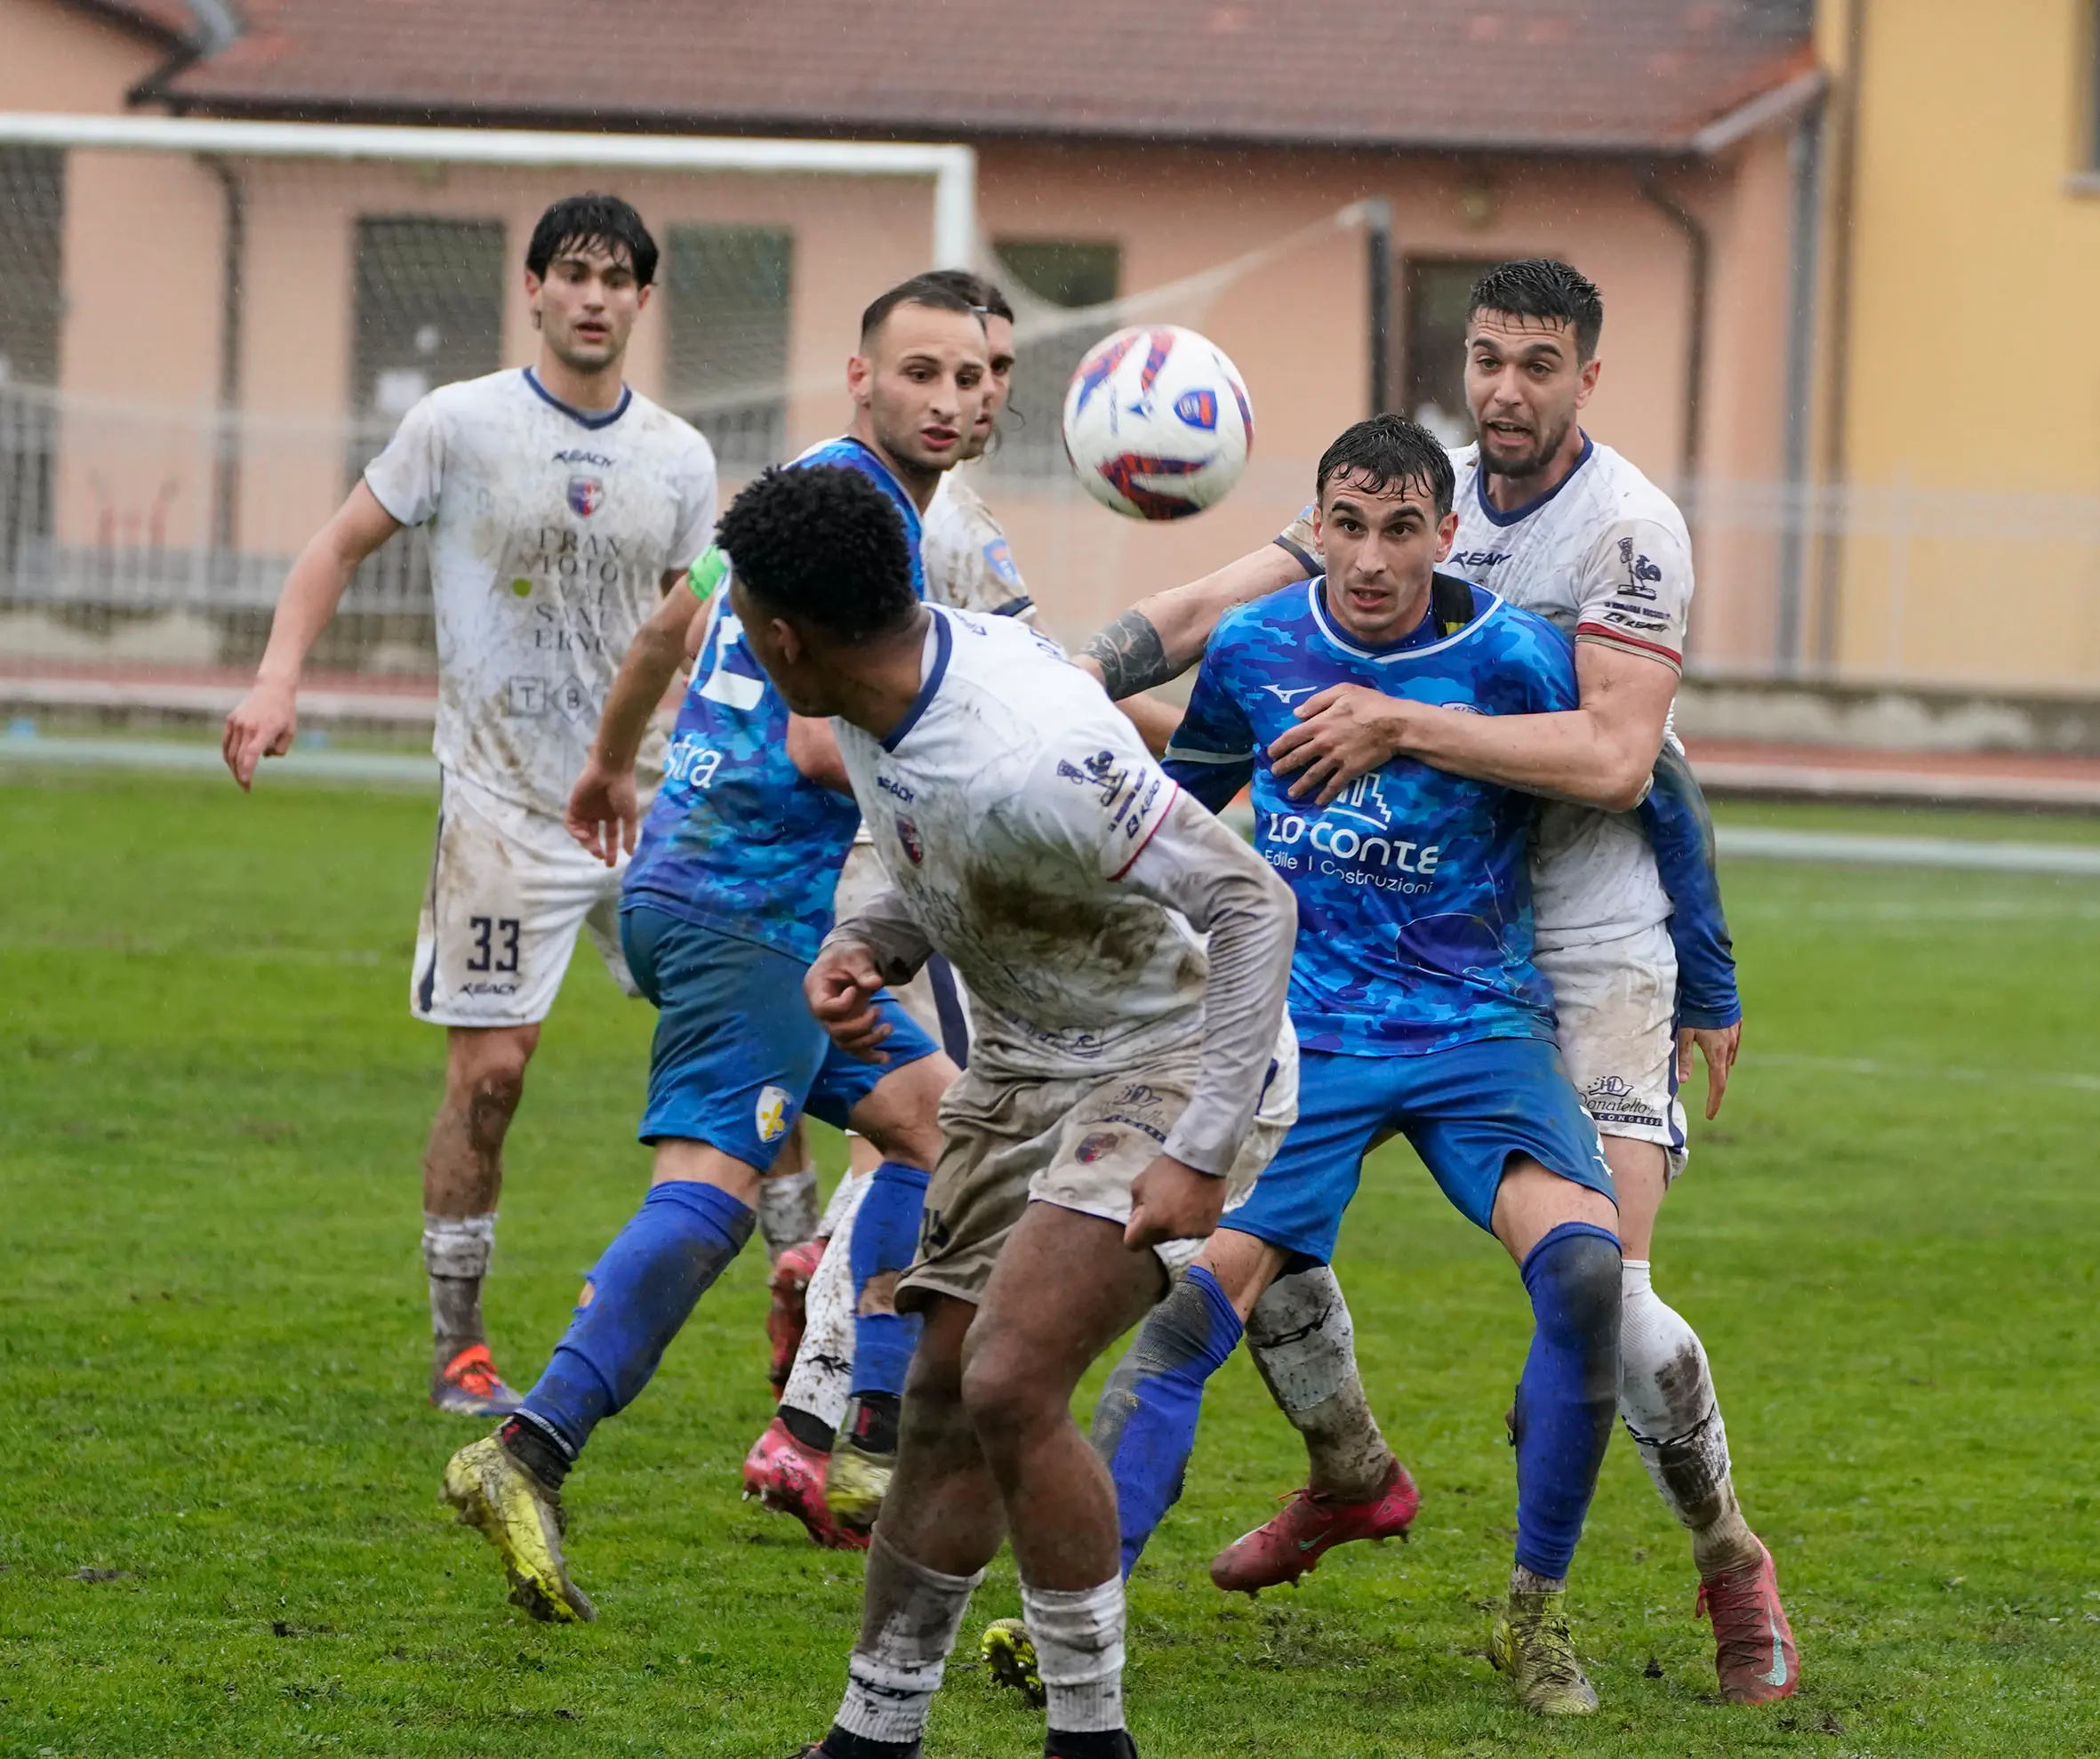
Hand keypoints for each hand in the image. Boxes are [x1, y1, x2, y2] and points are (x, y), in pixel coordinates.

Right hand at [221, 678, 297, 790]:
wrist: (272, 689)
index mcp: (265, 730)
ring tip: (241, 778)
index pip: (251, 754)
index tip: (246, 782)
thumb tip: (263, 757)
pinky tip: (233, 765)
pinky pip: (226, 743)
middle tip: (246, 788)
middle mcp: (248, 727)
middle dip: (241, 775)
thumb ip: (279, 749)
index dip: (247, 770)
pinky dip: (228, 756)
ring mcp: (237, 723)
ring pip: (230, 752)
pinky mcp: (231, 720)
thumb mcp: (290, 732)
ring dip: (234, 768)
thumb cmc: (285, 713)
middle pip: (239, 757)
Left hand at [566, 758, 639, 867]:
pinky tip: (584, 835)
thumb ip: (630, 834)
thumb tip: (631, 854)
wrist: (611, 769)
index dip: (611, 850)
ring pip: (582, 832)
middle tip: (601, 857)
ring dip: (586, 843)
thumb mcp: (630, 815)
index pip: (610, 837)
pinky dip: (575, 832)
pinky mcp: (574, 805)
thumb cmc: (623, 790)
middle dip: (597, 849)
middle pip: (594, 837)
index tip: (611, 864)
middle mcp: (598, 813)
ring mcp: (585, 810)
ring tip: (594, 847)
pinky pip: (571, 823)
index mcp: (612, 815)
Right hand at [804, 941, 893, 1062]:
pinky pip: (855, 1048)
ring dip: (869, 1041)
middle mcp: (822, 1012)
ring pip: (846, 1044)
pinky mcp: (848, 1028)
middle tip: (878, 1010)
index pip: (824, 1009)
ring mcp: (835, 1022)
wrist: (847, 961)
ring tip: (889, 1028)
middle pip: (835, 1031)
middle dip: (860, 1026)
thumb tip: (875, 983)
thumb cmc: (847, 955)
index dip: (842, 1006)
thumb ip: (862, 969)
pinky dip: (870, 1055)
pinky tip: (885, 1058)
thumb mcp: (855, 955)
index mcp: (816, 991)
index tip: (854, 990)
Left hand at [1123, 1154, 1225, 1250]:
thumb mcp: (1140, 1183)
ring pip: (1175, 1235)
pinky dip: (1191, 1222)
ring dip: (1174, 1224)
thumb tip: (1138, 1218)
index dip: (1134, 1231)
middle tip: (1162, 1204)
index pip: (1133, 1244)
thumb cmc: (1167, 1169)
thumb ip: (1135, 1206)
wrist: (1202, 1159)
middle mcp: (1172, 1233)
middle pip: (1155, 1240)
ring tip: (1182, 1202)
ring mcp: (1192, 1233)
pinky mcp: (1207, 1230)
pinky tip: (1195, 1204)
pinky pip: (1193, 1231)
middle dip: (1155, 1226)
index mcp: (1153, 1223)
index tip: (1140, 1218)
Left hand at [1266, 685, 1412, 804]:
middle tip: (1275, 774)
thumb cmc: (1370, 703)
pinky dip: (1326, 795)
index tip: (1270, 754)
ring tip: (1291, 794)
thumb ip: (1317, 701)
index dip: (1278, 746)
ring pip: (1312, 775)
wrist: (1393, 724)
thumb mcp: (1342, 691)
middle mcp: (1323, 743)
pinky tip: (1319, 803)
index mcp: (1319, 723)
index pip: (1291, 737)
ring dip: (1300, 786)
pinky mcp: (1350, 770)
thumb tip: (1297, 713)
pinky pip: (1334, 785)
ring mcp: (1335, 759)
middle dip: (1284, 767)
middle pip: (1298, 758)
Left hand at [1676, 1020, 1741, 1120]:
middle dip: (1717, 1087)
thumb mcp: (1683, 1034)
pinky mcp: (1736, 1024)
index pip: (1718, 1083)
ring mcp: (1735, 1035)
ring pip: (1729, 1057)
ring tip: (1714, 1077)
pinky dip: (1727, 1053)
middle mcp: (1729, 1046)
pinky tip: (1723, 1053)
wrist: (1711, 985)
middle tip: (1711, 1100)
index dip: (1714, 1100)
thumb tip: (1684, 1081)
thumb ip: (1684, 1057)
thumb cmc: (1694, 1010)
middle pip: (1724, 1072)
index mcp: (1717, 1052)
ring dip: (1721, 1068)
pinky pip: (1733, 1044)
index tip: (1710, 1115)